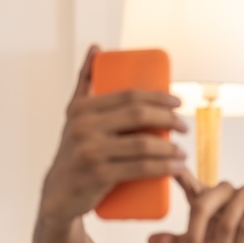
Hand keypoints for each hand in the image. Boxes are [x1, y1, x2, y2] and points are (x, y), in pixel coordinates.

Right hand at [39, 45, 189, 222]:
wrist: (59, 195)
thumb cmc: (74, 152)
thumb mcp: (75, 115)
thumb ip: (85, 82)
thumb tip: (96, 47)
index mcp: (82, 108)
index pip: (128, 96)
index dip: (158, 97)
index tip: (178, 103)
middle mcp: (83, 126)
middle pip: (138, 115)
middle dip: (169, 119)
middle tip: (184, 127)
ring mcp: (90, 151)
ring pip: (142, 143)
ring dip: (170, 147)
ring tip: (182, 152)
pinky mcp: (99, 175)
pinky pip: (140, 168)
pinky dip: (163, 167)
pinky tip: (177, 167)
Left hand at [148, 173, 243, 242]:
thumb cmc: (228, 241)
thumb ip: (177, 241)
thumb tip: (149, 241)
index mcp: (205, 194)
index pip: (186, 178)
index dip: (174, 170)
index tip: (163, 163)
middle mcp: (223, 188)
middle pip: (201, 207)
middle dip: (195, 237)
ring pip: (226, 223)